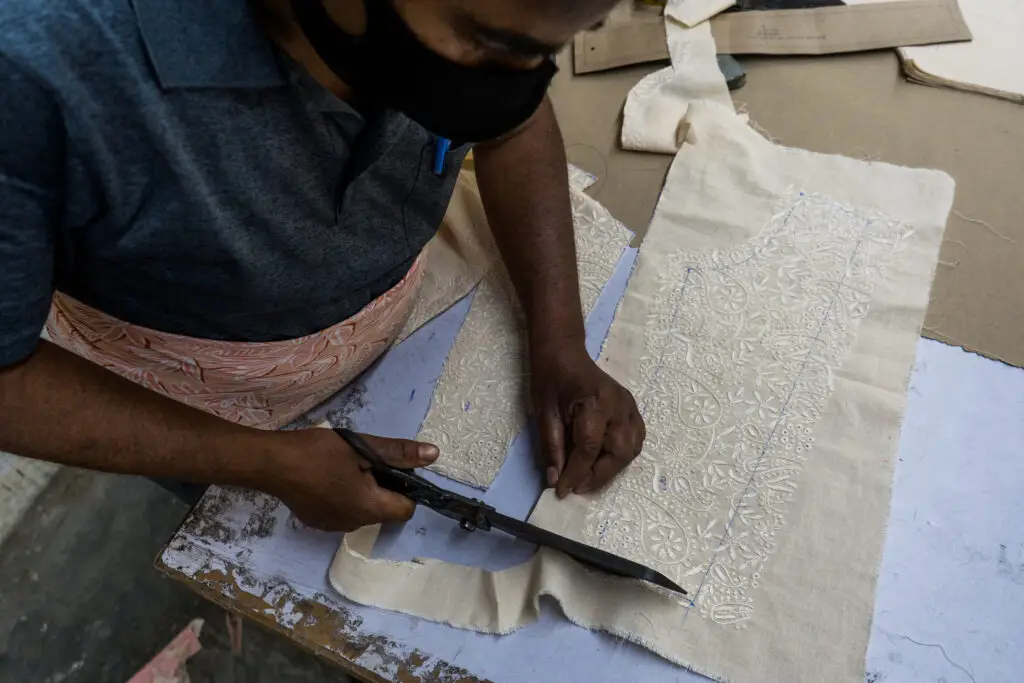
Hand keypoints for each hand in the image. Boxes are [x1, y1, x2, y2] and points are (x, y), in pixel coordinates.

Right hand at [264, 428, 438, 531]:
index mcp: (369, 508)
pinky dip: (343, 498)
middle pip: (384, 510)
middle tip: (367, 462)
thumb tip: (434, 455)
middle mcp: (354, 524)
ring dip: (362, 493)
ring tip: (346, 467)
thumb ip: (399, 453)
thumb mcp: (363, 447)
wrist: (271, 463)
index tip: (395, 469)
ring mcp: (332, 527)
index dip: (407, 490)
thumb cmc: (319, 453)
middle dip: (383, 488)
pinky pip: (342, 512)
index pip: (406, 510)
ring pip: (362, 511)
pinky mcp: (316, 522)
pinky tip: (328, 478)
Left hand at [531, 345, 644, 497]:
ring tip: (586, 474)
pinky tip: (601, 459)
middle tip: (576, 485)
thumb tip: (555, 480)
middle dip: (598, 475)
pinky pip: (635, 440)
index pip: (589, 448)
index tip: (562, 491)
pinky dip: (620, 455)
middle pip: (619, 452)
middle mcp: (619, 405)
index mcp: (595, 402)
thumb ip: (552, 447)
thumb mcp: (544, 413)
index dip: (576, 474)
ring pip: (631, 449)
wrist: (564, 353)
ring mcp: (630, 406)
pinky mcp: (632, 409)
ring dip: (611, 468)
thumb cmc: (551, 378)